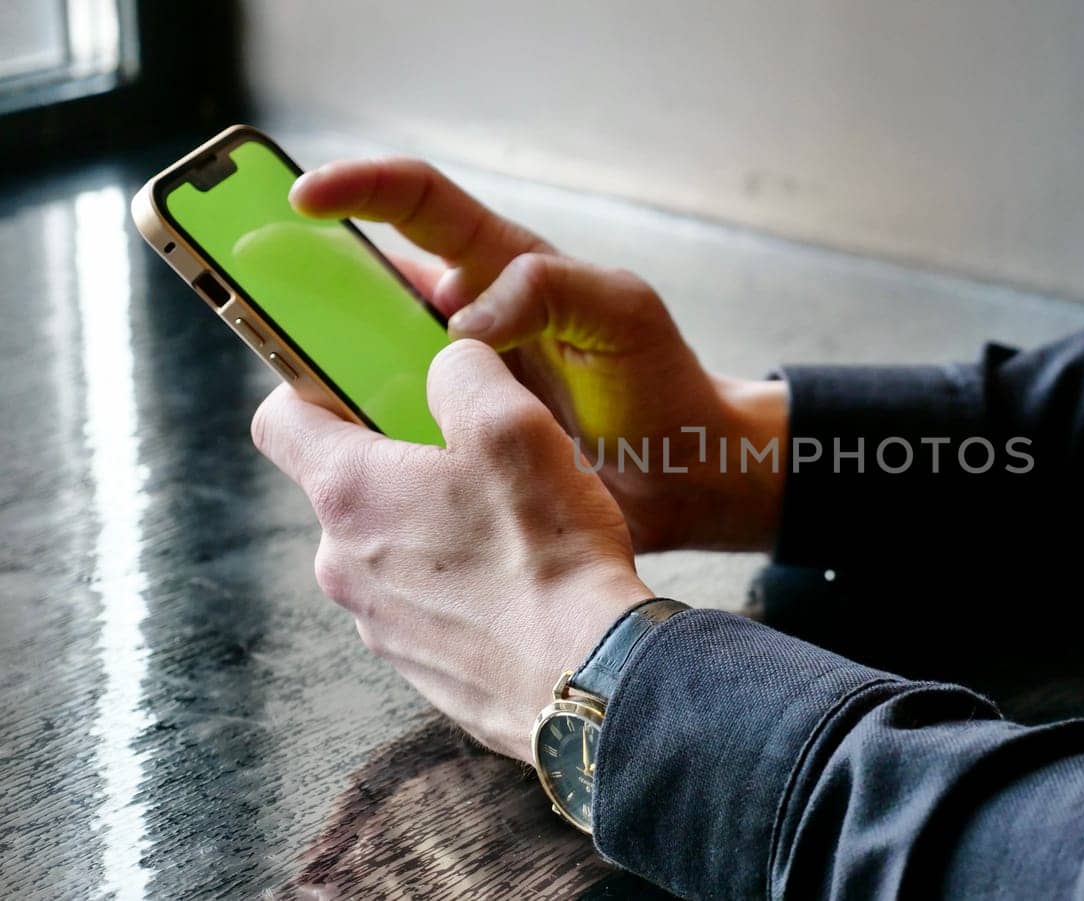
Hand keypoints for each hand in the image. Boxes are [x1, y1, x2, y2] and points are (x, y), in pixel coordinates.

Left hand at [252, 338, 652, 762]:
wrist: (587, 675)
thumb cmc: (547, 551)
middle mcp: (342, 562)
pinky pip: (424, 602)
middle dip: (403, 465)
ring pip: (389, 548)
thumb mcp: (514, 424)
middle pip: (347, 487)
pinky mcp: (416, 664)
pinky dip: (458, 586)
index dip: (313, 388)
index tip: (360, 384)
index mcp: (349, 492)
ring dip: (434, 529)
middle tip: (476, 459)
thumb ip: (463, 371)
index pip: (280, 419)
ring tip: (511, 528)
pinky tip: (517, 584)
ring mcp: (376, 621)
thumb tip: (447, 363)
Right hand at [290, 159, 787, 551]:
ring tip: (297, 393)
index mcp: (498, 267)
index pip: (416, 205)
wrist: (687, 474)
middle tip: (257, 304)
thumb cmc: (660, 379)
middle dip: (303, 289)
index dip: (357, 189)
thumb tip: (461, 321)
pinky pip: (388, 439)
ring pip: (361, 369)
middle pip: (362, 291)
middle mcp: (461, 323)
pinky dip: (362, 445)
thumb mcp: (620, 310)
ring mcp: (451, 387)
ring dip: (325, 377)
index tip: (304, 198)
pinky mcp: (452, 448)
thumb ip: (549, 288)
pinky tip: (348, 463)